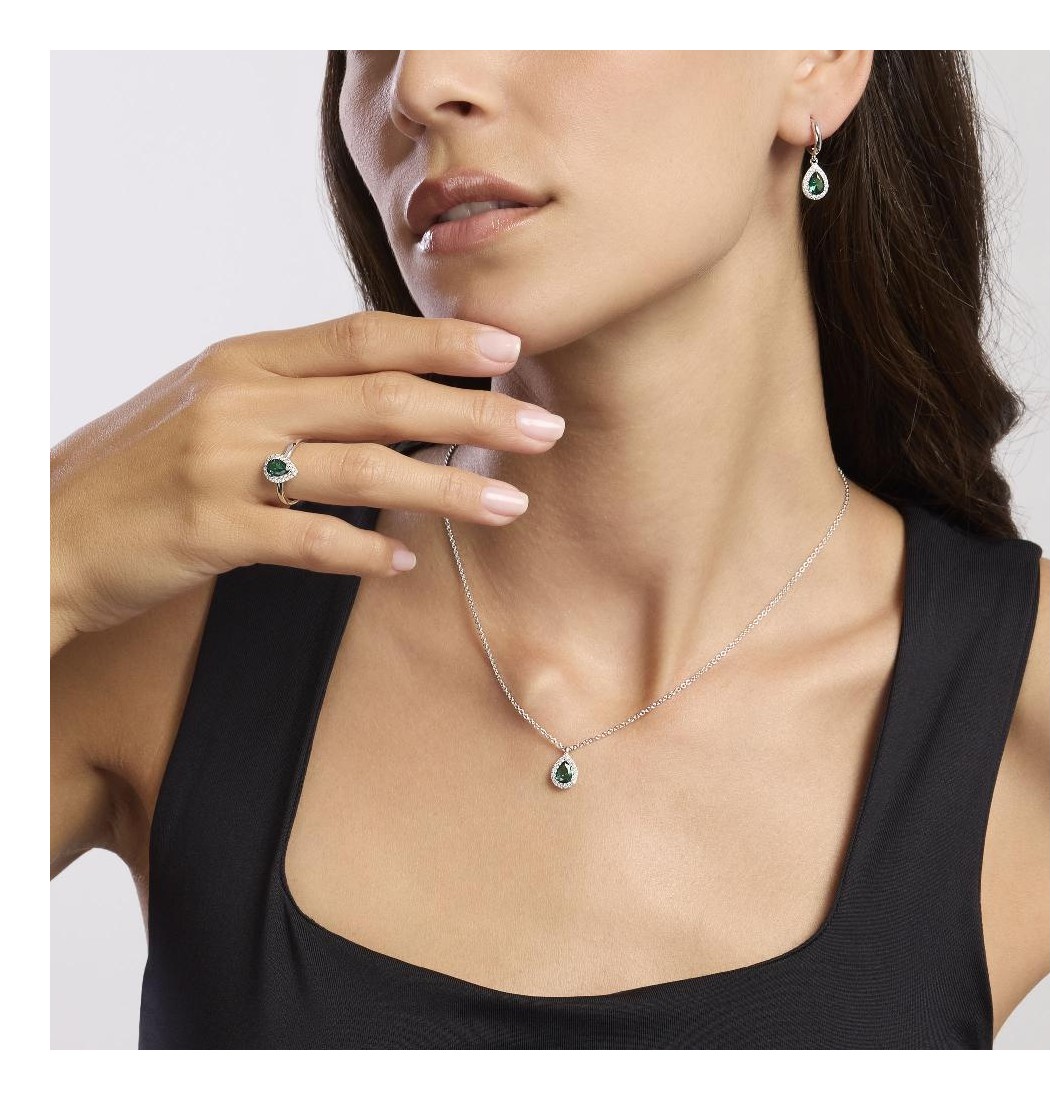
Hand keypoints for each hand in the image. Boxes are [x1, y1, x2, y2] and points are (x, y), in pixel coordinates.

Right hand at [50, 310, 563, 650]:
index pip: (362, 335)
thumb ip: (293, 391)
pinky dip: (366, 551)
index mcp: (245, 360)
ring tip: (508, 504)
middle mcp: (238, 398)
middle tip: (544, 429)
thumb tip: (388, 392)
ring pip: (361, 467)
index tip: (510, 345)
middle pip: (382, 396)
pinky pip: (308, 540)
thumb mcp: (212, 403)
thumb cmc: (142, 467)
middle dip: (475, 413)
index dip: (442, 340)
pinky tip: (407, 561)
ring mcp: (222, 463)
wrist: (48, 527)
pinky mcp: (208, 530)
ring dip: (445, 488)